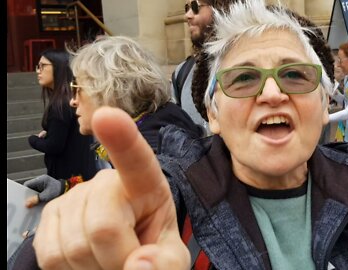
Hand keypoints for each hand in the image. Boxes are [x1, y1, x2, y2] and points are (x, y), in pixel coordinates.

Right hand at [24, 174, 61, 207]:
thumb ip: (37, 199)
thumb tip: (27, 203)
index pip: (28, 184)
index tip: (23, 198)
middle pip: (30, 188)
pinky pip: (37, 193)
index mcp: (41, 179)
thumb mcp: (47, 195)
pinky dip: (36, 197)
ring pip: (33, 191)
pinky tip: (37, 202)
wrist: (67, 190)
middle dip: (29, 195)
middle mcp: (41, 181)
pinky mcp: (44, 188)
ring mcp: (42, 185)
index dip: (24, 191)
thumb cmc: (59, 190)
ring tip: (32, 203)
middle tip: (27, 202)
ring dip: (33, 197)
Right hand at [33, 107, 189, 269]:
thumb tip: (138, 265)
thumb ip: (166, 263)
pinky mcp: (49, 216)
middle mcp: (107, 183)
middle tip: (128, 262)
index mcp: (146, 187)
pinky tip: (88, 261)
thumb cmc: (150, 253)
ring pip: (75, 245)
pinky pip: (50, 254)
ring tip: (108, 261)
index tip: (107, 117)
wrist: (122, 262)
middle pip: (104, 227)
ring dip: (94, 268)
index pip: (136, 161)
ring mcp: (74, 198)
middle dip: (117, 258)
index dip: (122, 139)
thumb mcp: (171, 259)